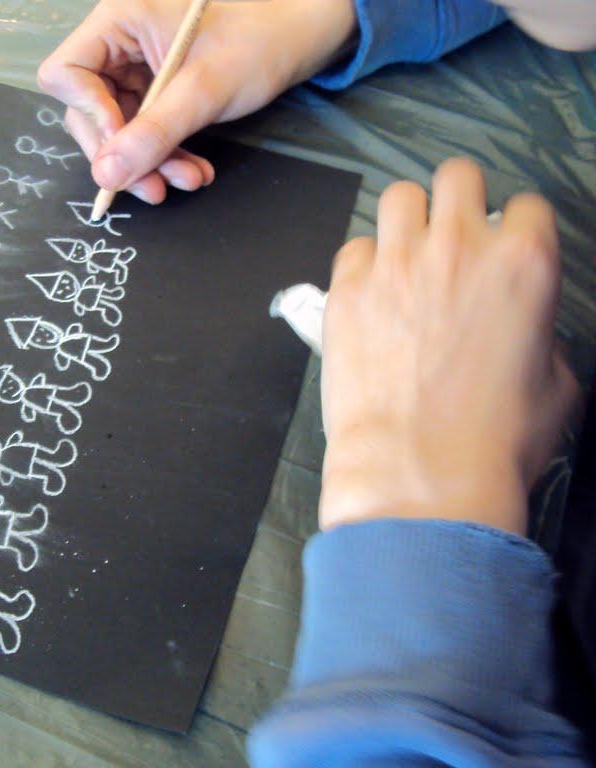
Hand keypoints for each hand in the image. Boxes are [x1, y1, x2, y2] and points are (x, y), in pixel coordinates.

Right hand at [37, 0, 355, 203]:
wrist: (304, 37)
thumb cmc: (260, 41)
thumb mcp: (204, 90)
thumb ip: (153, 134)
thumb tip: (106, 176)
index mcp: (119, 19)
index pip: (65, 73)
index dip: (88, 114)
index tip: (123, 144)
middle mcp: (119, 43)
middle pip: (86, 110)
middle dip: (123, 153)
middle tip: (154, 186)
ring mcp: (135, 69)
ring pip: (117, 130)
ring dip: (149, 163)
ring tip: (187, 180)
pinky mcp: (155, 90)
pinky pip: (144, 133)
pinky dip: (165, 156)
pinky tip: (192, 170)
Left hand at [320, 158, 579, 535]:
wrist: (418, 472)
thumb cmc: (496, 440)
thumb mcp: (557, 384)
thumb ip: (540, 332)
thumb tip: (522, 328)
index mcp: (524, 262)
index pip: (527, 205)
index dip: (516, 228)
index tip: (504, 250)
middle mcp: (459, 247)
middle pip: (457, 176)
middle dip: (458, 200)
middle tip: (452, 236)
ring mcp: (395, 264)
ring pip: (398, 196)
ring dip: (408, 220)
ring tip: (407, 255)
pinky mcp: (346, 289)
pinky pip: (355, 247)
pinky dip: (364, 263)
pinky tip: (371, 292)